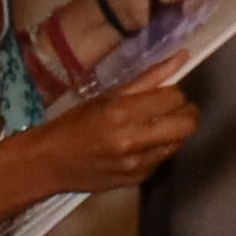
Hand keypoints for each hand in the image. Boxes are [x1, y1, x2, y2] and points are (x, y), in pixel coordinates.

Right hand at [33, 80, 201, 193]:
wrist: (48, 164)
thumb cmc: (73, 124)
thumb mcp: (106, 96)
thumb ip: (147, 78)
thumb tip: (182, 57)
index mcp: (122, 112)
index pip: (174, 97)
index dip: (172, 93)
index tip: (161, 94)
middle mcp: (133, 139)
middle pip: (188, 124)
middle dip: (184, 113)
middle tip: (168, 110)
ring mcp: (137, 163)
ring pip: (180, 142)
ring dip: (171, 132)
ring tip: (149, 129)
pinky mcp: (138, 178)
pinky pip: (162, 158)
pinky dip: (156, 149)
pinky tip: (136, 147)